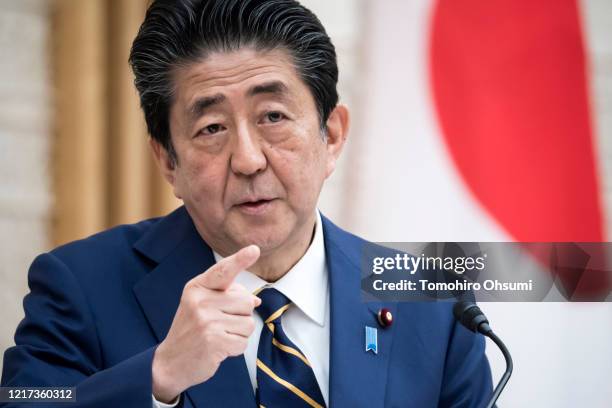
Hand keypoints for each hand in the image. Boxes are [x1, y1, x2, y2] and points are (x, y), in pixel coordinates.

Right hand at [152, 245, 260, 402]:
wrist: (170, 363)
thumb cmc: (191, 330)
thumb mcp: (201, 305)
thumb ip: (226, 296)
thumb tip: (256, 300)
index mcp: (197, 288)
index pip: (223, 271)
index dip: (240, 260)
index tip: (254, 250)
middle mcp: (200, 301)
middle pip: (246, 300)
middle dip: (241, 314)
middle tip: (221, 324)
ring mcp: (206, 321)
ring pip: (248, 322)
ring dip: (239, 333)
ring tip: (219, 336)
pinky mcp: (214, 341)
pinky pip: (243, 342)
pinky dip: (236, 348)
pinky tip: (219, 348)